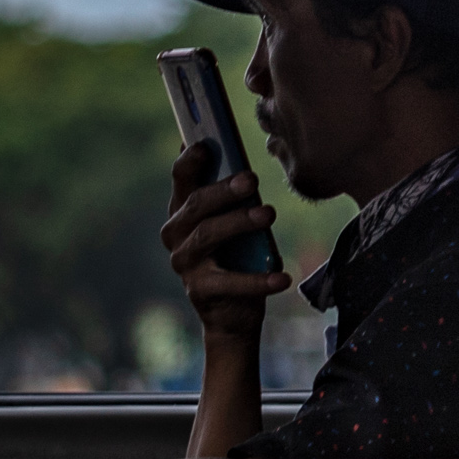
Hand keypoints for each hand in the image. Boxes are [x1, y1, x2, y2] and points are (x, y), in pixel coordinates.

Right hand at [161, 140, 288, 352]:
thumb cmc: (237, 258)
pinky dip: (258, 280)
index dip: (190, 160)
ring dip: (239, 222)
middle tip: (251, 180)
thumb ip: (236, 200)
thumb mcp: (236, 224)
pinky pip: (230, 282)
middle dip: (224, 189)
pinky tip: (282, 278)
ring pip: (208, 234)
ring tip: (268, 214)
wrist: (231, 314)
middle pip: (196, 204)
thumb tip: (247, 170)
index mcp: (183, 210)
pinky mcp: (199, 290)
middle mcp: (176, 234)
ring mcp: (184, 263)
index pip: (181, 178)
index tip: (206, 144)